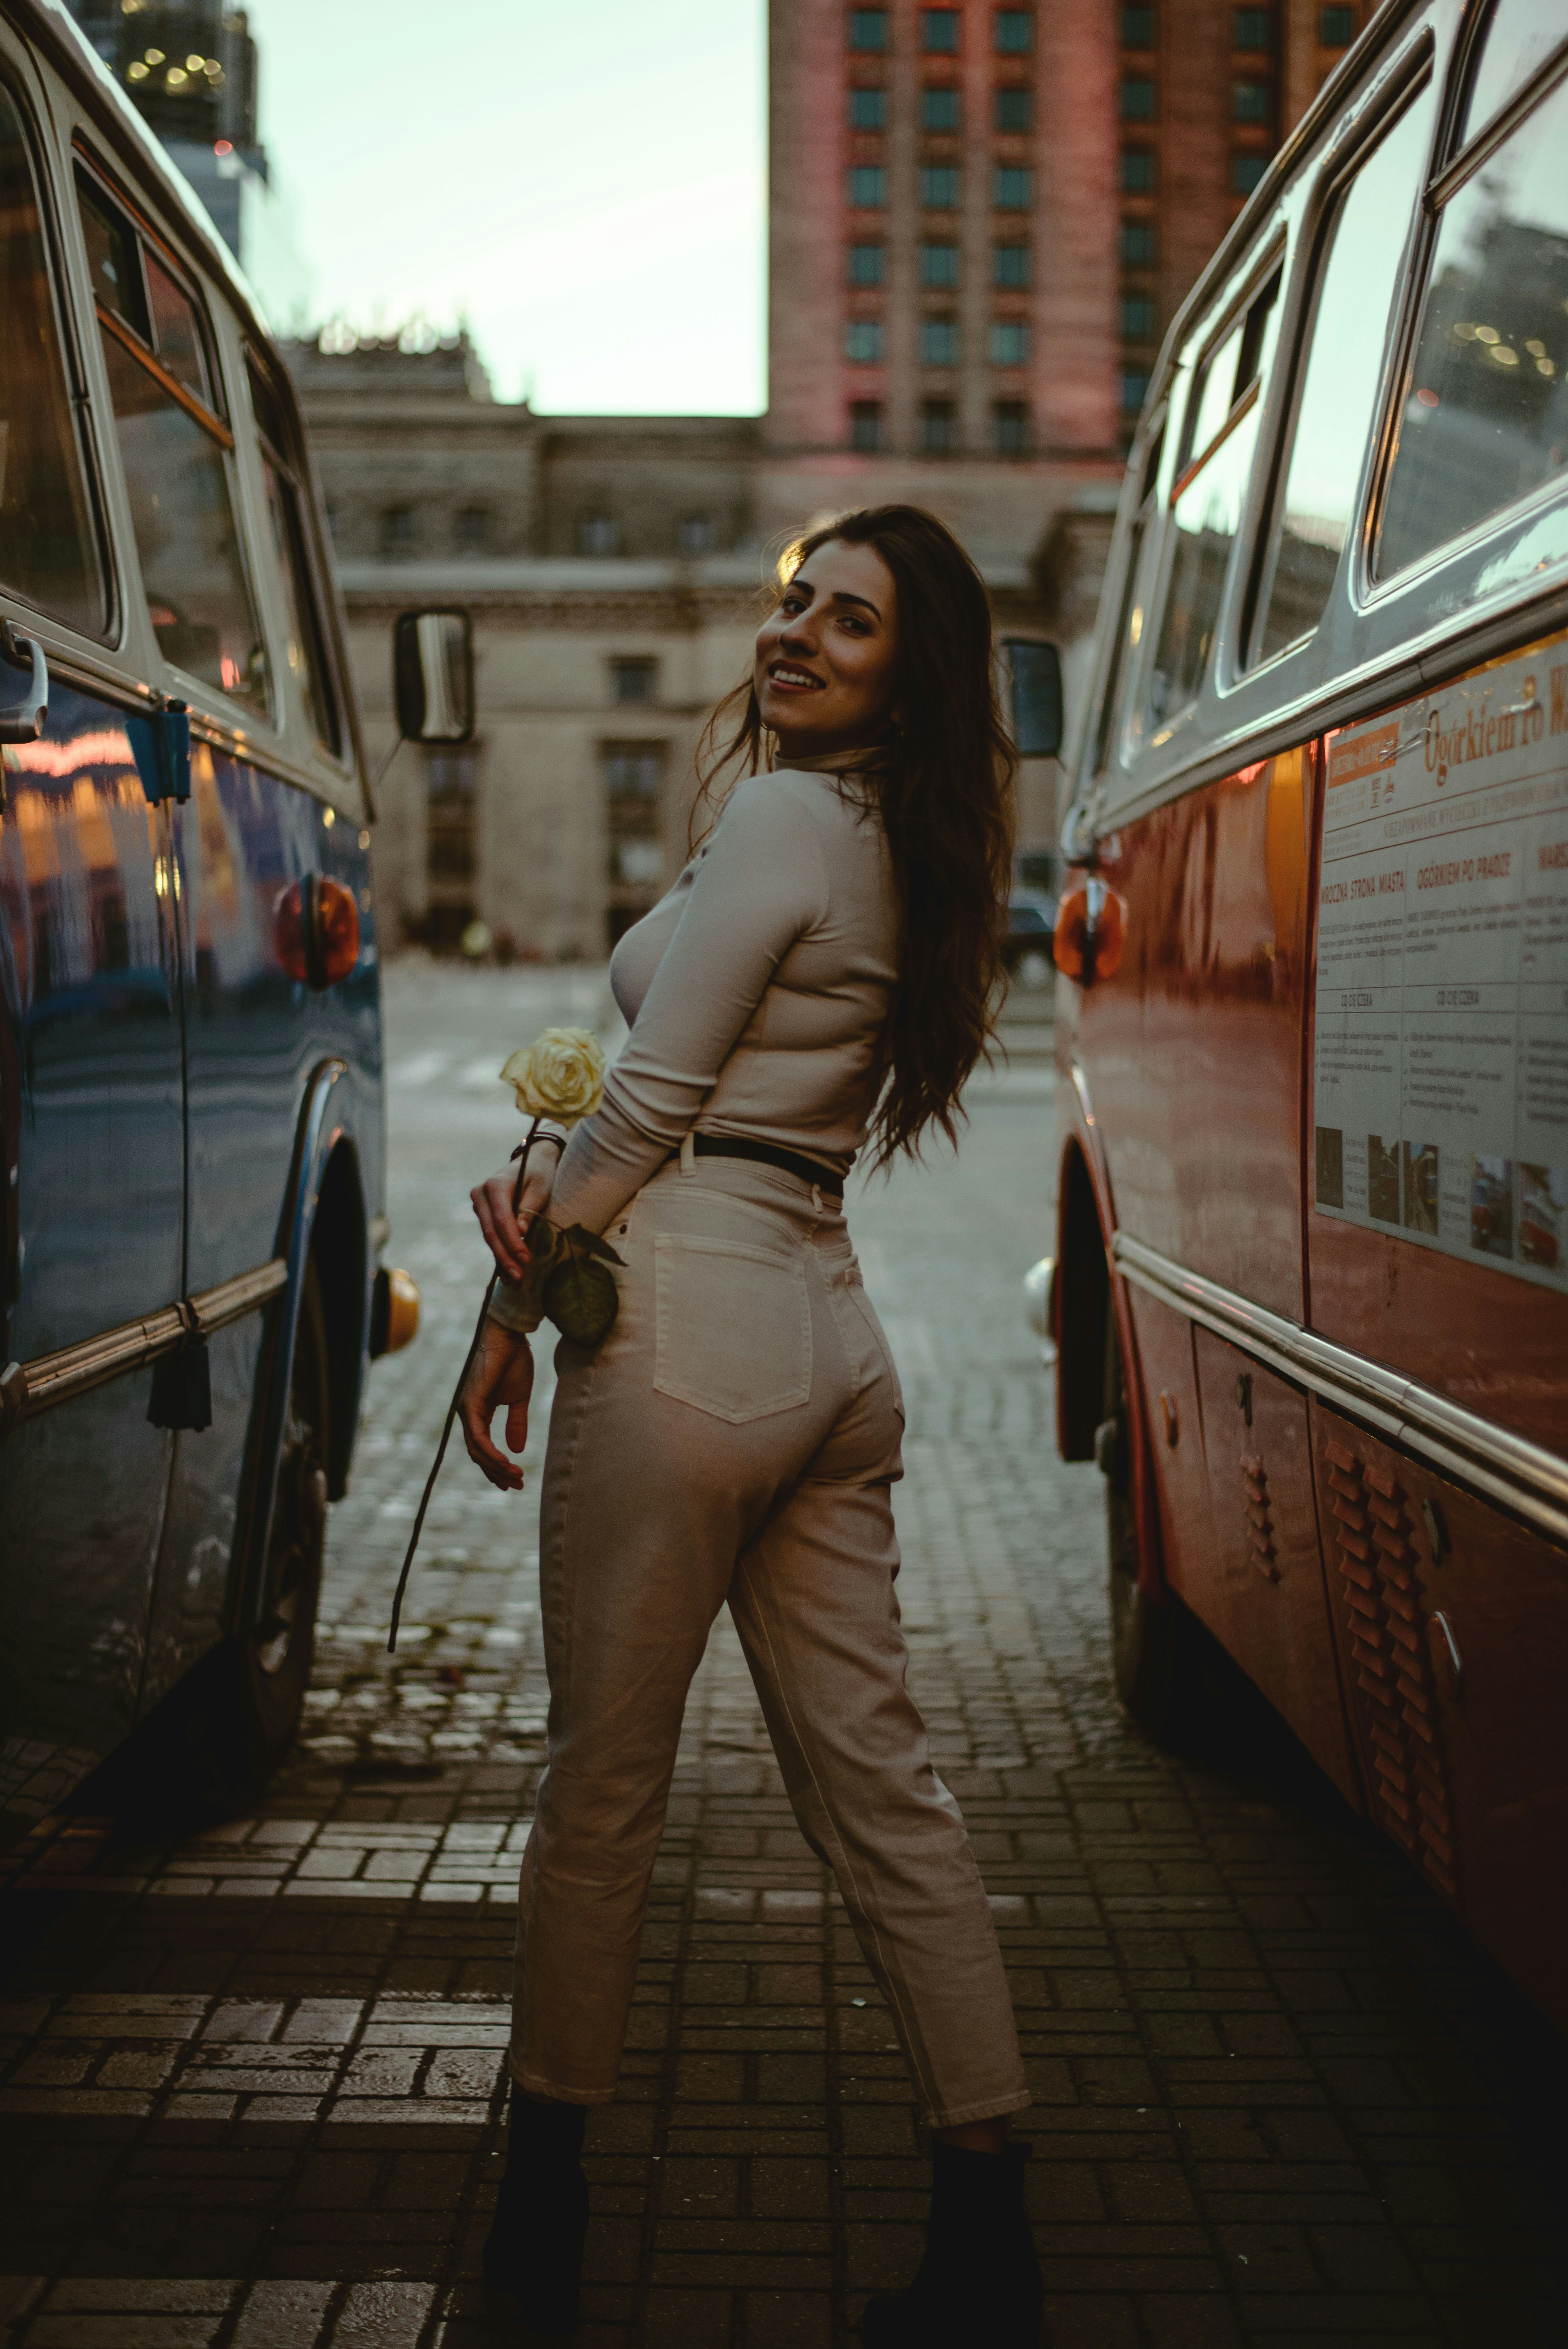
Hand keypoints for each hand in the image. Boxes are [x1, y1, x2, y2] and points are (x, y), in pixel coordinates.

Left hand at [458, 1318, 534, 1490]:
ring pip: (476, 1449)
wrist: (510, 1335)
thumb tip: (517, 1450)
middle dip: (497, 1472)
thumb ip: (516, 1424)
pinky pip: (477, 1435)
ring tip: (515, 1477)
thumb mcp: (519, 1399)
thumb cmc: (514, 1360)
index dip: (497, 1466)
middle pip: (478, 1453)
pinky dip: (490, 1451)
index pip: (482, 1448)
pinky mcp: (471, 1403)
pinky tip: (505, 1463)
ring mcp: (467, 1409)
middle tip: (516, 1486)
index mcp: (477, 1413)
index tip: (513, 1480)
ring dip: (495, 1467)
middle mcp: (468, 1413)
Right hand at [471, 1143, 558, 1282]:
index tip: (525, 1259)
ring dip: (502, 1259)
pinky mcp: (483, 1214)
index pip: (501, 1219)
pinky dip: (500, 1254)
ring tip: (515, 1281)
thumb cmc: (539, 1172)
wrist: (531, 1161)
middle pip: (491, 1231)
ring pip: (489, 1237)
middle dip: (505, 1256)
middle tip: (518, 1277)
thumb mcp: (541, 1187)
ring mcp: (479, 1205)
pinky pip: (491, 1236)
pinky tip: (507, 1274)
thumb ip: (530, 1208)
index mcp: (495, 1185)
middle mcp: (481, 1194)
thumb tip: (521, 1233)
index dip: (512, 1242)